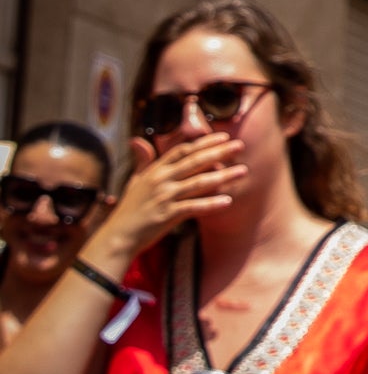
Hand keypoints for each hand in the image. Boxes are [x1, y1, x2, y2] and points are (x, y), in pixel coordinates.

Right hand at [85, 135, 246, 271]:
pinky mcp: (167, 215)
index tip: (223, 137)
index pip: (183, 150)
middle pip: (195, 161)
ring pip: (199, 183)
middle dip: (219, 152)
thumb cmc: (129, 210)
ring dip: (223, 176)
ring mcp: (165, 197)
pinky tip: (228, 201)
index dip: (203, 142)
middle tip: (240, 146)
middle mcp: (161, 180)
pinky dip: (211, 204)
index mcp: (155, 171)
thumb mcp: (134, 182)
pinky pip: (194, 207)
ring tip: (243, 171)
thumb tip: (138, 140)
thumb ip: (142, 161)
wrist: (118, 237)